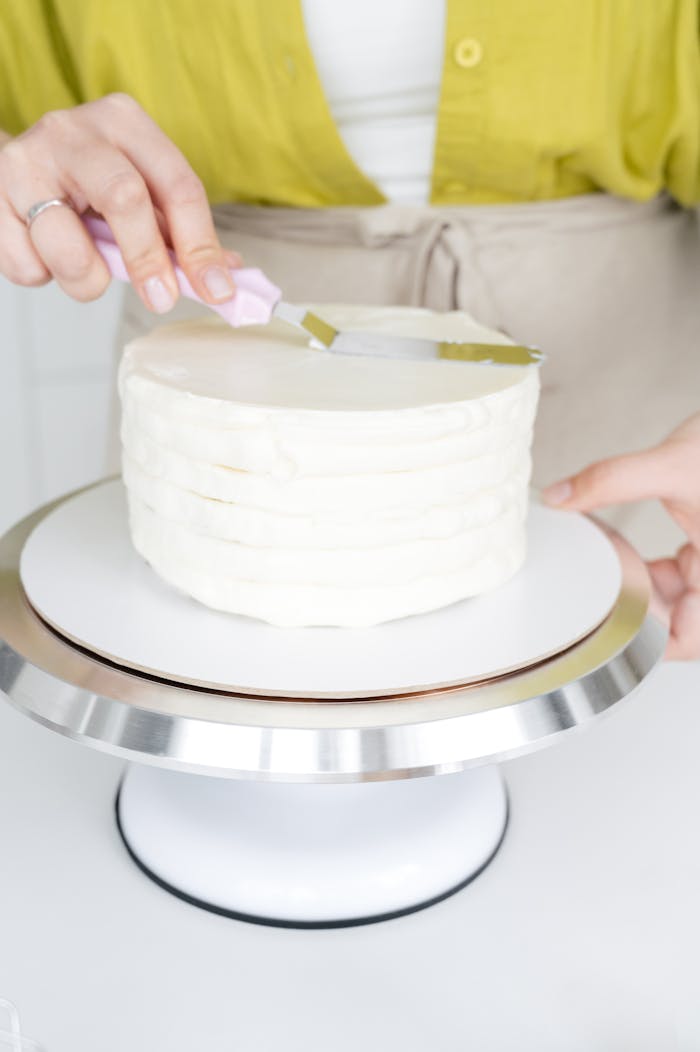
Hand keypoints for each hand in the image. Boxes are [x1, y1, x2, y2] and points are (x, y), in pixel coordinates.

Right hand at [0, 94, 239, 311]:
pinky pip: (27, 265)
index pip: (177, 186)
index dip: (201, 245)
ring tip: (85, 271)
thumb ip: (179, 234)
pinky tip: (44, 252)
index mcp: (124, 123)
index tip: (217, 291)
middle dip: (148, 260)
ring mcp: (27, 162)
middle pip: (124, 198)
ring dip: (86, 279)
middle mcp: (74, 132)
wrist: (15, 166)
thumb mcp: (140, 191)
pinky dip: (43, 276)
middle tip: (160, 299)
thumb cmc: (88, 184)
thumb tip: (226, 279)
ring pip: (67, 246)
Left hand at [542, 414, 699, 660]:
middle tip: (597, 595)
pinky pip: (679, 578)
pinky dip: (649, 571)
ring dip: (640, 592)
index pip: (687, 639)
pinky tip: (624, 553)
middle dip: (637, 614)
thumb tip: (561, 496)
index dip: (648, 641)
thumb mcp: (673, 463)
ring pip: (677, 603)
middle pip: (679, 626)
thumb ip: (613, 480)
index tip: (609, 621)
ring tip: (608, 572)